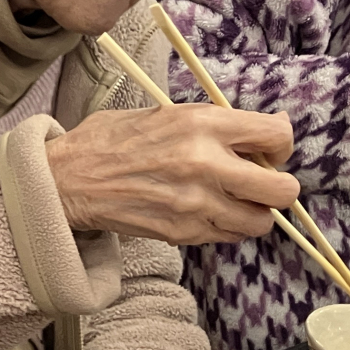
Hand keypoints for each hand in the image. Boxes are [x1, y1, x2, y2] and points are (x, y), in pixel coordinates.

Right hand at [45, 103, 299, 244]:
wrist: (67, 179)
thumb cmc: (111, 141)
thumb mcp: (166, 113)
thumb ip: (217, 122)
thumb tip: (270, 128)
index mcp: (202, 124)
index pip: (277, 136)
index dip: (279, 145)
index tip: (266, 150)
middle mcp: (205, 164)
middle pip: (282, 190)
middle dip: (278, 187)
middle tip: (260, 182)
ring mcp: (195, 204)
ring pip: (260, 222)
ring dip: (253, 213)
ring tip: (232, 201)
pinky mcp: (182, 233)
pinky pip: (228, 236)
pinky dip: (225, 227)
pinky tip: (204, 212)